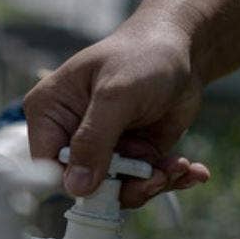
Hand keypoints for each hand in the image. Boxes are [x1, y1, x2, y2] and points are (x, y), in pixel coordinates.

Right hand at [23, 20, 210, 207]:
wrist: (184, 48)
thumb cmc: (143, 56)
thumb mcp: (117, 94)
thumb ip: (94, 139)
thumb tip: (76, 187)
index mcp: (49, 114)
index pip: (47, 165)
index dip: (74, 183)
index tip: (109, 187)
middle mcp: (69, 136)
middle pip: (83, 184)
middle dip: (124, 186)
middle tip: (159, 177)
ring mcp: (100, 150)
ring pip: (115, 190)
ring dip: (151, 184)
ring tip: (178, 168)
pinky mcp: (129, 157)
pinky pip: (141, 183)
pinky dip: (168, 178)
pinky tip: (192, 170)